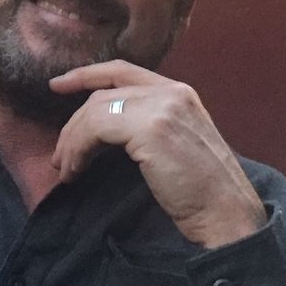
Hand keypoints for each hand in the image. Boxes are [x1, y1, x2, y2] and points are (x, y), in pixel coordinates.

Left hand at [49, 60, 265, 248]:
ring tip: (66, 170)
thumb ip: (146, 124)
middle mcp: (172, 92)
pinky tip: (76, 171)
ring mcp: (162, 107)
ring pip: (95, 111)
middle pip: (103, 94)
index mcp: (180, 92)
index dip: (86, 74)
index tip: (57, 84)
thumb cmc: (203, 191)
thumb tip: (100, 130)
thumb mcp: (174, 144)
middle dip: (73, 124)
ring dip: (72, 142)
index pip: (122, 70)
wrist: (228, 215)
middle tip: (59, 157)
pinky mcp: (150, 128)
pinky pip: (96, 129)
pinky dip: (78, 149)